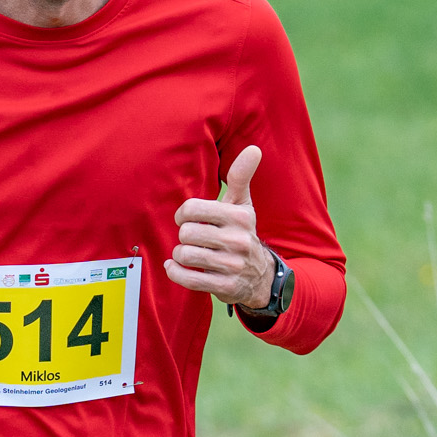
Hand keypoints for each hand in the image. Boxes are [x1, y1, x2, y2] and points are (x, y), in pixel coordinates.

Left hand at [167, 145, 276, 307]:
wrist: (261, 276)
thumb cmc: (242, 233)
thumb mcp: (244, 205)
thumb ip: (242, 177)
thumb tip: (254, 149)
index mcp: (239, 216)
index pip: (192, 209)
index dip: (183, 214)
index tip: (187, 219)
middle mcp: (238, 241)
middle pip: (186, 233)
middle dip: (184, 236)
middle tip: (193, 239)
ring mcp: (232, 266)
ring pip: (185, 255)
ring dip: (180, 255)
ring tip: (189, 254)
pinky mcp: (225, 287)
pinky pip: (188, 278)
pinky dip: (176, 272)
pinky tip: (176, 267)